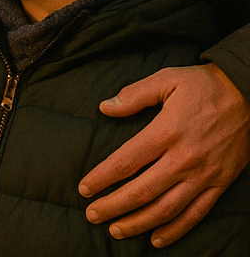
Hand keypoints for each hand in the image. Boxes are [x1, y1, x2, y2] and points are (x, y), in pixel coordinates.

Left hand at [78, 64, 249, 246]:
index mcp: (167, 131)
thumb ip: (134, 95)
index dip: (103, 177)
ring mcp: (204, 175)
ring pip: (167, 209)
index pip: (127, 161)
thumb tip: (104, 107)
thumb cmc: (203, 85)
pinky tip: (157, 239)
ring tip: (116, 230)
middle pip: (142, 191)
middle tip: (92, 215)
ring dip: (139, 223)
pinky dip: (176, 230)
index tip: (85, 188)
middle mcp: (184, 159)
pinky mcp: (220, 184)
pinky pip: (196, 214)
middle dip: (114, 205)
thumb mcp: (166, 79)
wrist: (248, 94)